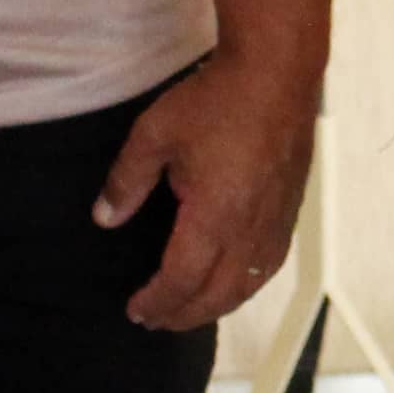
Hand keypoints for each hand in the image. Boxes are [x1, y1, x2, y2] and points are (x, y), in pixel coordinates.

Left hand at [95, 44, 313, 332]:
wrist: (277, 72)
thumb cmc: (216, 99)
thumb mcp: (155, 134)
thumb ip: (127, 181)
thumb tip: (104, 219)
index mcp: (214, 217)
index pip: (181, 280)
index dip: (157, 302)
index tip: (135, 311)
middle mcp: (249, 230)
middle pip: (216, 295)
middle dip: (183, 315)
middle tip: (156, 320)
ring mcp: (275, 223)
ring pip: (247, 286)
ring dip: (215, 306)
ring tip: (190, 311)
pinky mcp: (289, 210)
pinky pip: (269, 266)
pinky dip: (246, 286)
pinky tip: (234, 283)